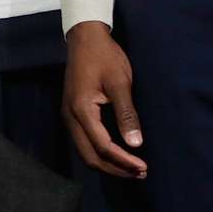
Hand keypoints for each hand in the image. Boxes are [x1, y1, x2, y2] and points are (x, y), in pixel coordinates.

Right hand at [63, 21, 146, 178]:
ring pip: (85, 152)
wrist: (84, 38)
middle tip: (140, 173)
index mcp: (82, 110)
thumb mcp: (119, 82)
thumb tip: (136, 144)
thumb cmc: (104, 57)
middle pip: (90, 156)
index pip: (102, 146)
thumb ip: (127, 113)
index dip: (123, 161)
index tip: (144, 167)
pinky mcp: (72, 113)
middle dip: (115, 169)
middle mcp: (71, 117)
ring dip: (108, 163)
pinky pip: (84, 142)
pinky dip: (101, 153)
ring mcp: (69, 116)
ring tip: (132, 167)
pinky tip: (118, 153)